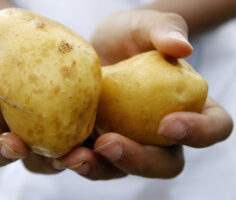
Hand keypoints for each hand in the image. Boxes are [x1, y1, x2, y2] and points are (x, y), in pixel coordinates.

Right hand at [0, 21, 64, 173]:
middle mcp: (4, 131)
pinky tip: (87, 148)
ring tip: (60, 155)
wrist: (54, 58)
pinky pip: (66, 156)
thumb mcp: (0, 39)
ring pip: (32, 164)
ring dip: (44, 163)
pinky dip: (75, 157)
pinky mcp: (63, 142)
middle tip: (16, 144)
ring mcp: (34, 141)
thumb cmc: (21, 51)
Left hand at [47, 10, 231, 179]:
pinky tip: (58, 153)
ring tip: (74, 156)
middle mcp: (160, 134)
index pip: (212, 127)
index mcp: (187, 106)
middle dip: (138, 160)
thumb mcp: (144, 24)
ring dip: (99, 168)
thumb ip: (165, 30)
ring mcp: (128, 142)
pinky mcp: (97, 144)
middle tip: (109, 143)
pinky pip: (90, 161)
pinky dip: (74, 161)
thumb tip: (181, 46)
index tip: (169, 122)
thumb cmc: (126, 36)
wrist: (93, 47)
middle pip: (163, 164)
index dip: (199, 132)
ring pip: (121, 170)